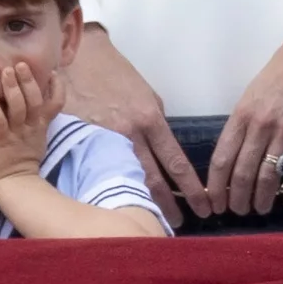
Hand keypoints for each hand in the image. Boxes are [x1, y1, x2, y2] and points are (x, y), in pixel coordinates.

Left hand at [0, 60, 60, 185]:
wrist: (14, 185)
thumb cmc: (22, 159)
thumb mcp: (37, 138)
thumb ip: (38, 119)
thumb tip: (40, 102)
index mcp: (41, 125)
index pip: (56, 103)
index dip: (57, 87)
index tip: (53, 72)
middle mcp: (32, 127)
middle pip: (35, 99)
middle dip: (28, 80)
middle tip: (20, 63)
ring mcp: (17, 134)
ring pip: (18, 107)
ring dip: (12, 87)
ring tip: (6, 71)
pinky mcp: (1, 142)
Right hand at [66, 28, 209, 220]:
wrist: (78, 56)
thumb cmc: (115, 73)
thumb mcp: (145, 94)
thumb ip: (155, 124)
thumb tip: (162, 150)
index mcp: (149, 119)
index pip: (175, 163)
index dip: (191, 188)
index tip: (204, 205)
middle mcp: (127, 134)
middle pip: (151, 181)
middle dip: (167, 207)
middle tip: (178, 227)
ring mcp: (100, 141)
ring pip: (125, 181)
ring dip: (140, 203)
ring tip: (150, 222)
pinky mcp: (78, 143)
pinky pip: (95, 173)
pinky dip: (107, 190)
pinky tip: (113, 206)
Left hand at [210, 29, 282, 217]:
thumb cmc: (280, 72)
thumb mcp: (251, 94)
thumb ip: (243, 123)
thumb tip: (235, 155)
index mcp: (242, 114)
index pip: (222, 158)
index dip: (216, 186)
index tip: (214, 202)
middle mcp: (262, 124)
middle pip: (243, 172)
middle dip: (238, 198)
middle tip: (239, 212)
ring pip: (270, 175)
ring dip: (263, 198)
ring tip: (261, 209)